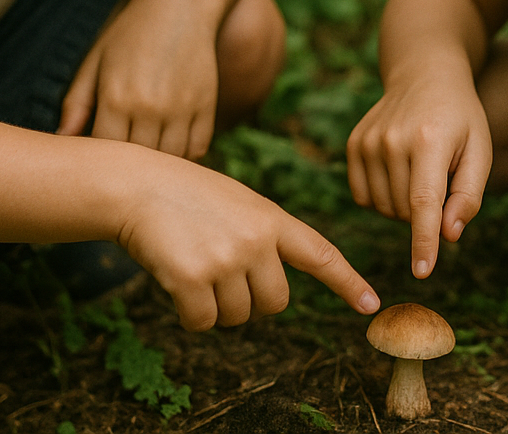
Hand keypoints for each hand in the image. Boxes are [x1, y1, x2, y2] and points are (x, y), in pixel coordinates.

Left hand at [58, 0, 219, 159]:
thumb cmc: (130, 33)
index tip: (99, 156)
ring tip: (148, 158)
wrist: (180, 6)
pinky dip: (185, 155)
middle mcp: (149, 107)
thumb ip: (76, 101)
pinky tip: (172, 145)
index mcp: (115, 98)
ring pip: (169, 160)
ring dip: (159, 163)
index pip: (104, 151)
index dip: (101, 160)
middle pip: (138, 160)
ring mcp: (181, 108)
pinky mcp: (206, 105)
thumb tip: (62, 138)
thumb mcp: (96, 61)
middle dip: (129, 166)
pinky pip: (197, 148)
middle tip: (123, 161)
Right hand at [122, 152, 379, 329]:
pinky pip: (203, 322)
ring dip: (214, 304)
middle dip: (249, 299)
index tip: (371, 303)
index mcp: (272, 218)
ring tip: (193, 262)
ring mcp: (227, 259)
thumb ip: (262, 237)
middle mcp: (257, 239)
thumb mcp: (237, 203)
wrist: (136, 184)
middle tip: (218, 269)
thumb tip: (270, 296)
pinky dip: (189, 314)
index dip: (347, 282)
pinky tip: (175, 279)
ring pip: (237, 316)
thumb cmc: (184, 195)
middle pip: (275, 303)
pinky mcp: (194, 279)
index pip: (320, 254)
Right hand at [346, 78, 491, 278]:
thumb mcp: (480, 151)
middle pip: (405, 211)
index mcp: (429, 141)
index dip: (423, 241)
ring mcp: (368, 142)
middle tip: (441, 179)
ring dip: (405, 207)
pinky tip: (399, 174)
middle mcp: (393, 140)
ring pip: (384, 208)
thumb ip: (468, 196)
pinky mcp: (354, 145)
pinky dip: (383, 198)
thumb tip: (449, 236)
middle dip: (427, 214)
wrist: (424, 75)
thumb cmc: (460, 119)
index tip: (422, 272)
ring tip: (421, 172)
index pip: (424, 203)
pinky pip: (363, 197)